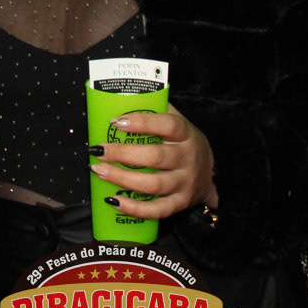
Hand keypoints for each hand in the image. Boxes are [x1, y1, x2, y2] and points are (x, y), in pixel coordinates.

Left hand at [88, 105, 215, 219]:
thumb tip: (120, 97)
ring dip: (122, 179)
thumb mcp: (178, 122)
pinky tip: (113, 200)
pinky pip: (156, 210)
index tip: (116, 122)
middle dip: (123, 153)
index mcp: (187, 135)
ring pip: (153, 184)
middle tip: (99, 150)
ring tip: (98, 170)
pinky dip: (134, 208)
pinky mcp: (180, 204)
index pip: (168, 125)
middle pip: (155, 157)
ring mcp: (185, 184)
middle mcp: (188, 159)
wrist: (209, 175)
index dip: (142, 123)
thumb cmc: (183, 143)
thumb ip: (156, 110)